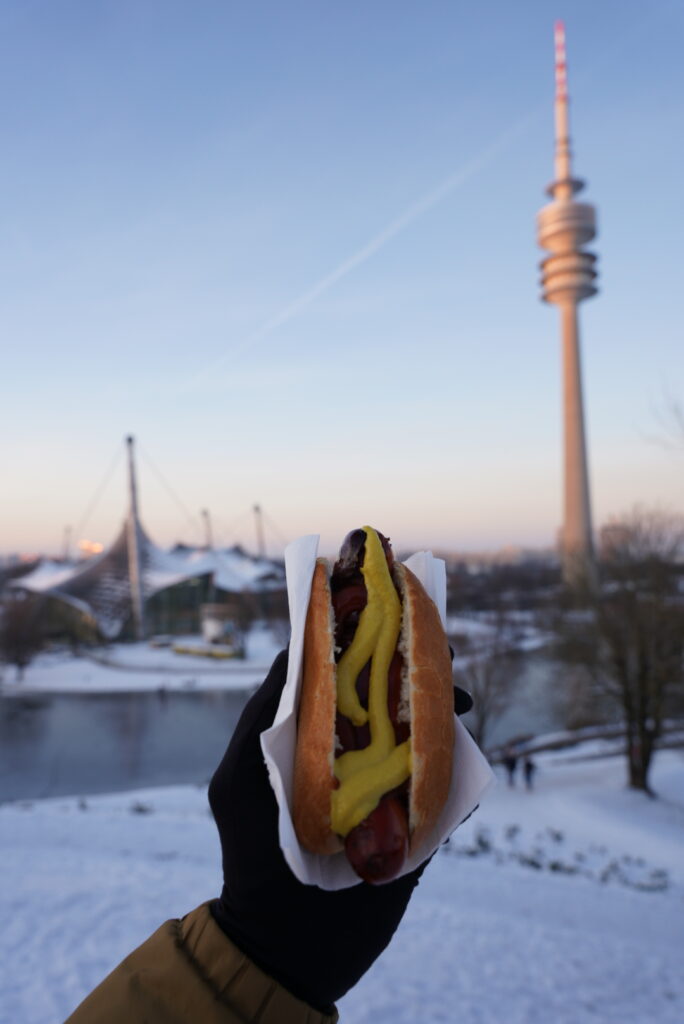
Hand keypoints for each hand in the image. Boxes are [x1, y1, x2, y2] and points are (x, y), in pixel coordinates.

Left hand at [208, 650, 470, 1012]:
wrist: (287, 944)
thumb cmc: (252, 853)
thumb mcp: (239, 780)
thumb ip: (262, 720)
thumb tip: (293, 653)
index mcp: (309, 737)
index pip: (338, 677)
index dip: (361, 644)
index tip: (386, 619)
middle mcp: (349, 754)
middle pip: (385, 698)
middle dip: (411, 672)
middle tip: (437, 655)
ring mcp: (383, 786)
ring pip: (417, 733)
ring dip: (436, 710)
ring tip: (454, 699)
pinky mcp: (413, 821)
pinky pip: (440, 783)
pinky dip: (454, 760)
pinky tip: (459, 741)